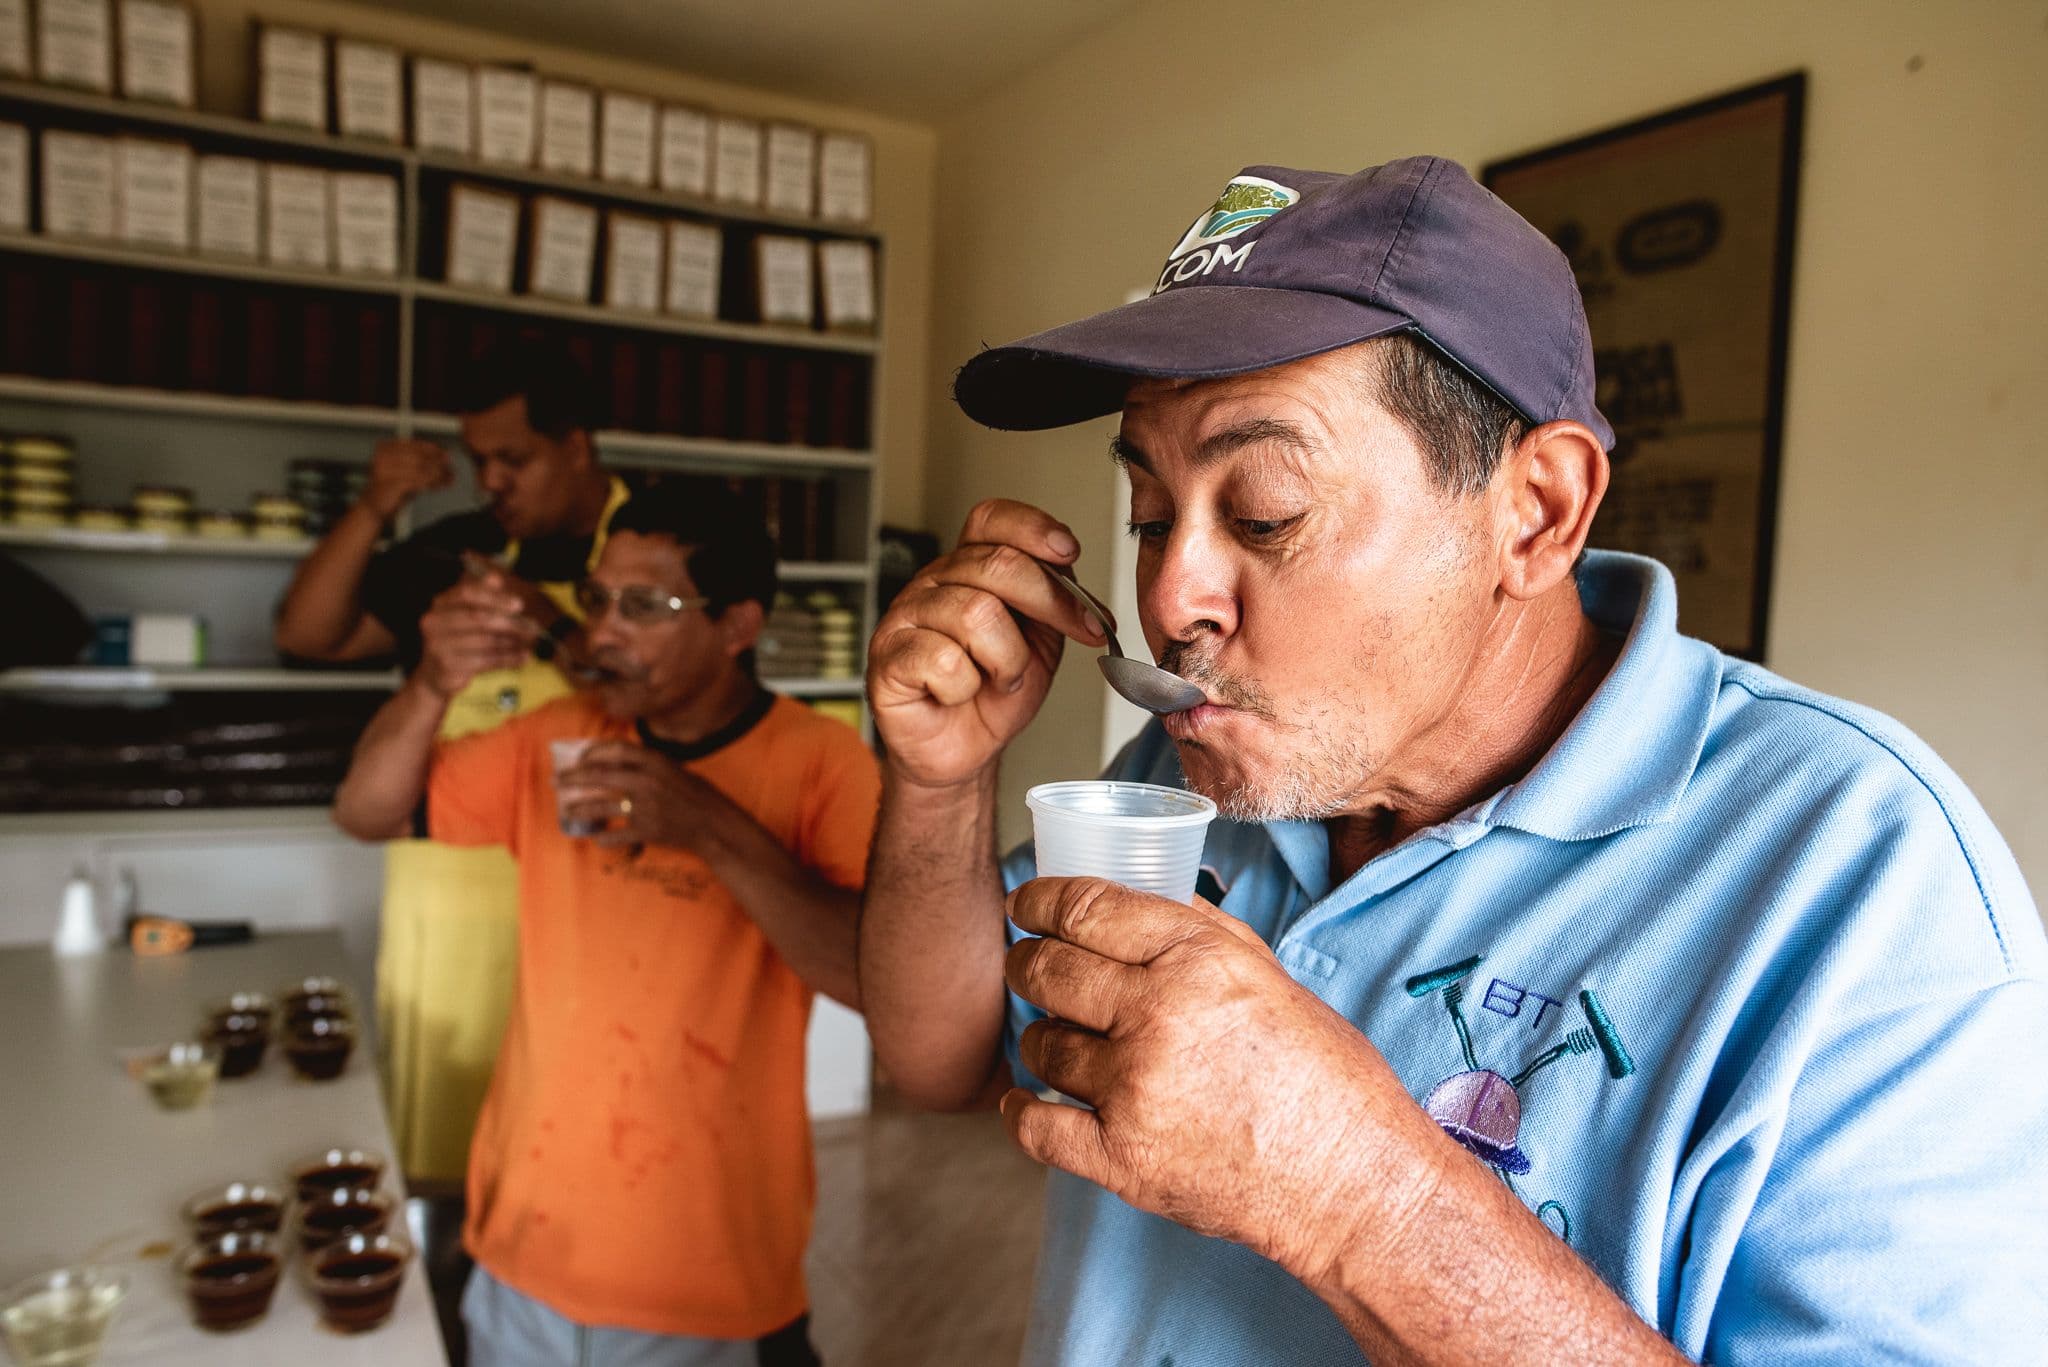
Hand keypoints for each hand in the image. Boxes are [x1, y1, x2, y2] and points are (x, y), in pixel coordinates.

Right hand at [362, 438, 453, 519]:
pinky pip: (417, 482)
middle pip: (420, 457)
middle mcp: (383, 456)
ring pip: (420, 469)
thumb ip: (422, 462)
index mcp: (386, 447)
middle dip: (438, 464)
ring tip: (448, 479)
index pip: (415, 445)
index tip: (447, 455)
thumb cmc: (391, 488)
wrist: (372, 507)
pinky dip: (431, 484)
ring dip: (438, 475)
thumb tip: (445, 456)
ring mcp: (385, 469)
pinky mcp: (390, 483)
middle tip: (451, 469)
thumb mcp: (406, 470)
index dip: (434, 450)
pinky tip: (439, 486)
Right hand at [415, 571, 536, 698]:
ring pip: (485, 641)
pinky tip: (523, 658)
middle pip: (478, 617)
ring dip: (512, 642)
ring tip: (530, 642)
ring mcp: (439, 645)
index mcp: (440, 604)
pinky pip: (486, 661)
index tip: (519, 604)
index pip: (467, 593)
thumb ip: (482, 596)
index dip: (495, 598)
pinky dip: (508, 659)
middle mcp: (434, 623)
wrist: (434, 677)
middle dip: (509, 622)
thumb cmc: (457, 642)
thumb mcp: (466, 616)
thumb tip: (495, 578)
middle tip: (532, 627)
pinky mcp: (449, 666)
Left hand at [558, 742, 736, 850]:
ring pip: (601, 805)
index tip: (578, 758)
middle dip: (573, 778)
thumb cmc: (696, 795)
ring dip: (579, 808)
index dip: (591, 753)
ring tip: (566, 810)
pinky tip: (595, 837)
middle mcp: (648, 781)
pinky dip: (603, 838)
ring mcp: (646, 807)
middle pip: (600, 775)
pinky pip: (616, 835)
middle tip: (556, 781)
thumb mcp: (674, 769)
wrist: (715, 825)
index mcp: (656, 762)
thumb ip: (647, 764)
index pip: (614, 750)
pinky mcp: (647, 831)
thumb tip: (613, 762)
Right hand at [867, 499, 1106, 787]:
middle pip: (997, 564)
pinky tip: (959, 692)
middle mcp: (934, 582)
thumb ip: (1057, 605)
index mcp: (969, 568)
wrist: (963, 748)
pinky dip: (965, 686)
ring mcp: (905, 617)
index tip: (1068, 553)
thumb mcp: (1041, 641)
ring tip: (1000, 678)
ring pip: (975, 613)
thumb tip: (1085, 596)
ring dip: (1007, 659)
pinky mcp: (887, 659)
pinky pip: (942, 660)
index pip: (991, 521)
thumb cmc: (993, 693)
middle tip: (1079, 634)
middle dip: (1049, 602)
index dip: (1032, 528)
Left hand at [1001, 877, 1445, 1285]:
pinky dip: (1021, 1113)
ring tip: (1065, 1043)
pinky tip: (1026, 1103)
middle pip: (1048, 969)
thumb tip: (1143, 897)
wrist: (1352, 1182)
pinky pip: (1035, 1125)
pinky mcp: (1121, 1158)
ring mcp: (1135, 1089)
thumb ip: (1200, 933)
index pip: (1086, 909)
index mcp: (1199, 960)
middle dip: (1027, 963)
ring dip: (1044, 1039)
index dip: (1041, 901)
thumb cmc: (1326, 1078)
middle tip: (1029, 967)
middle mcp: (1159, 1015)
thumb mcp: (1270, 977)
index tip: (1026, 905)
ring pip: (1042, 1044)